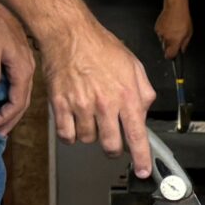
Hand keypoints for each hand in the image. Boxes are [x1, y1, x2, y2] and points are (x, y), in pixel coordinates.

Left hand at [0, 0, 36, 136]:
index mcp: (22, 70)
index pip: (17, 103)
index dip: (5, 118)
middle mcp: (26, 70)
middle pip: (22, 102)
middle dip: (11, 120)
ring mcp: (24, 64)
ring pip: (21, 94)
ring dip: (12, 110)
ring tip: (2, 122)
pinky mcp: (18, 59)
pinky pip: (17, 85)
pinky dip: (11, 97)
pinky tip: (4, 99)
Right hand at [41, 18, 157, 175]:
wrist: (69, 34)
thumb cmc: (101, 47)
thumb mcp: (134, 67)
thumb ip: (143, 93)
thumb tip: (144, 113)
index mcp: (126, 96)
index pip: (137, 136)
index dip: (141, 158)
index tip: (142, 171)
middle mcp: (104, 104)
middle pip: (111, 145)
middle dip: (115, 148)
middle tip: (114, 139)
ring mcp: (80, 106)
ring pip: (88, 140)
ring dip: (92, 135)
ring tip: (92, 117)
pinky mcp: (59, 105)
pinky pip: (66, 135)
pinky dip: (72, 134)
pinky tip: (76, 121)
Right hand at [153, 1, 191, 60]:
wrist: (175, 8)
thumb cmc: (183, 19)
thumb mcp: (189, 33)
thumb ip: (185, 44)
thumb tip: (182, 50)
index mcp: (174, 41)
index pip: (169, 55)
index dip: (171, 56)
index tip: (173, 56)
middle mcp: (166, 39)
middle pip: (166, 48)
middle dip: (170, 46)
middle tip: (176, 39)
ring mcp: (160, 33)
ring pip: (163, 41)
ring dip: (167, 38)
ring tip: (173, 30)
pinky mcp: (157, 28)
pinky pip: (160, 34)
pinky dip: (164, 32)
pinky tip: (169, 26)